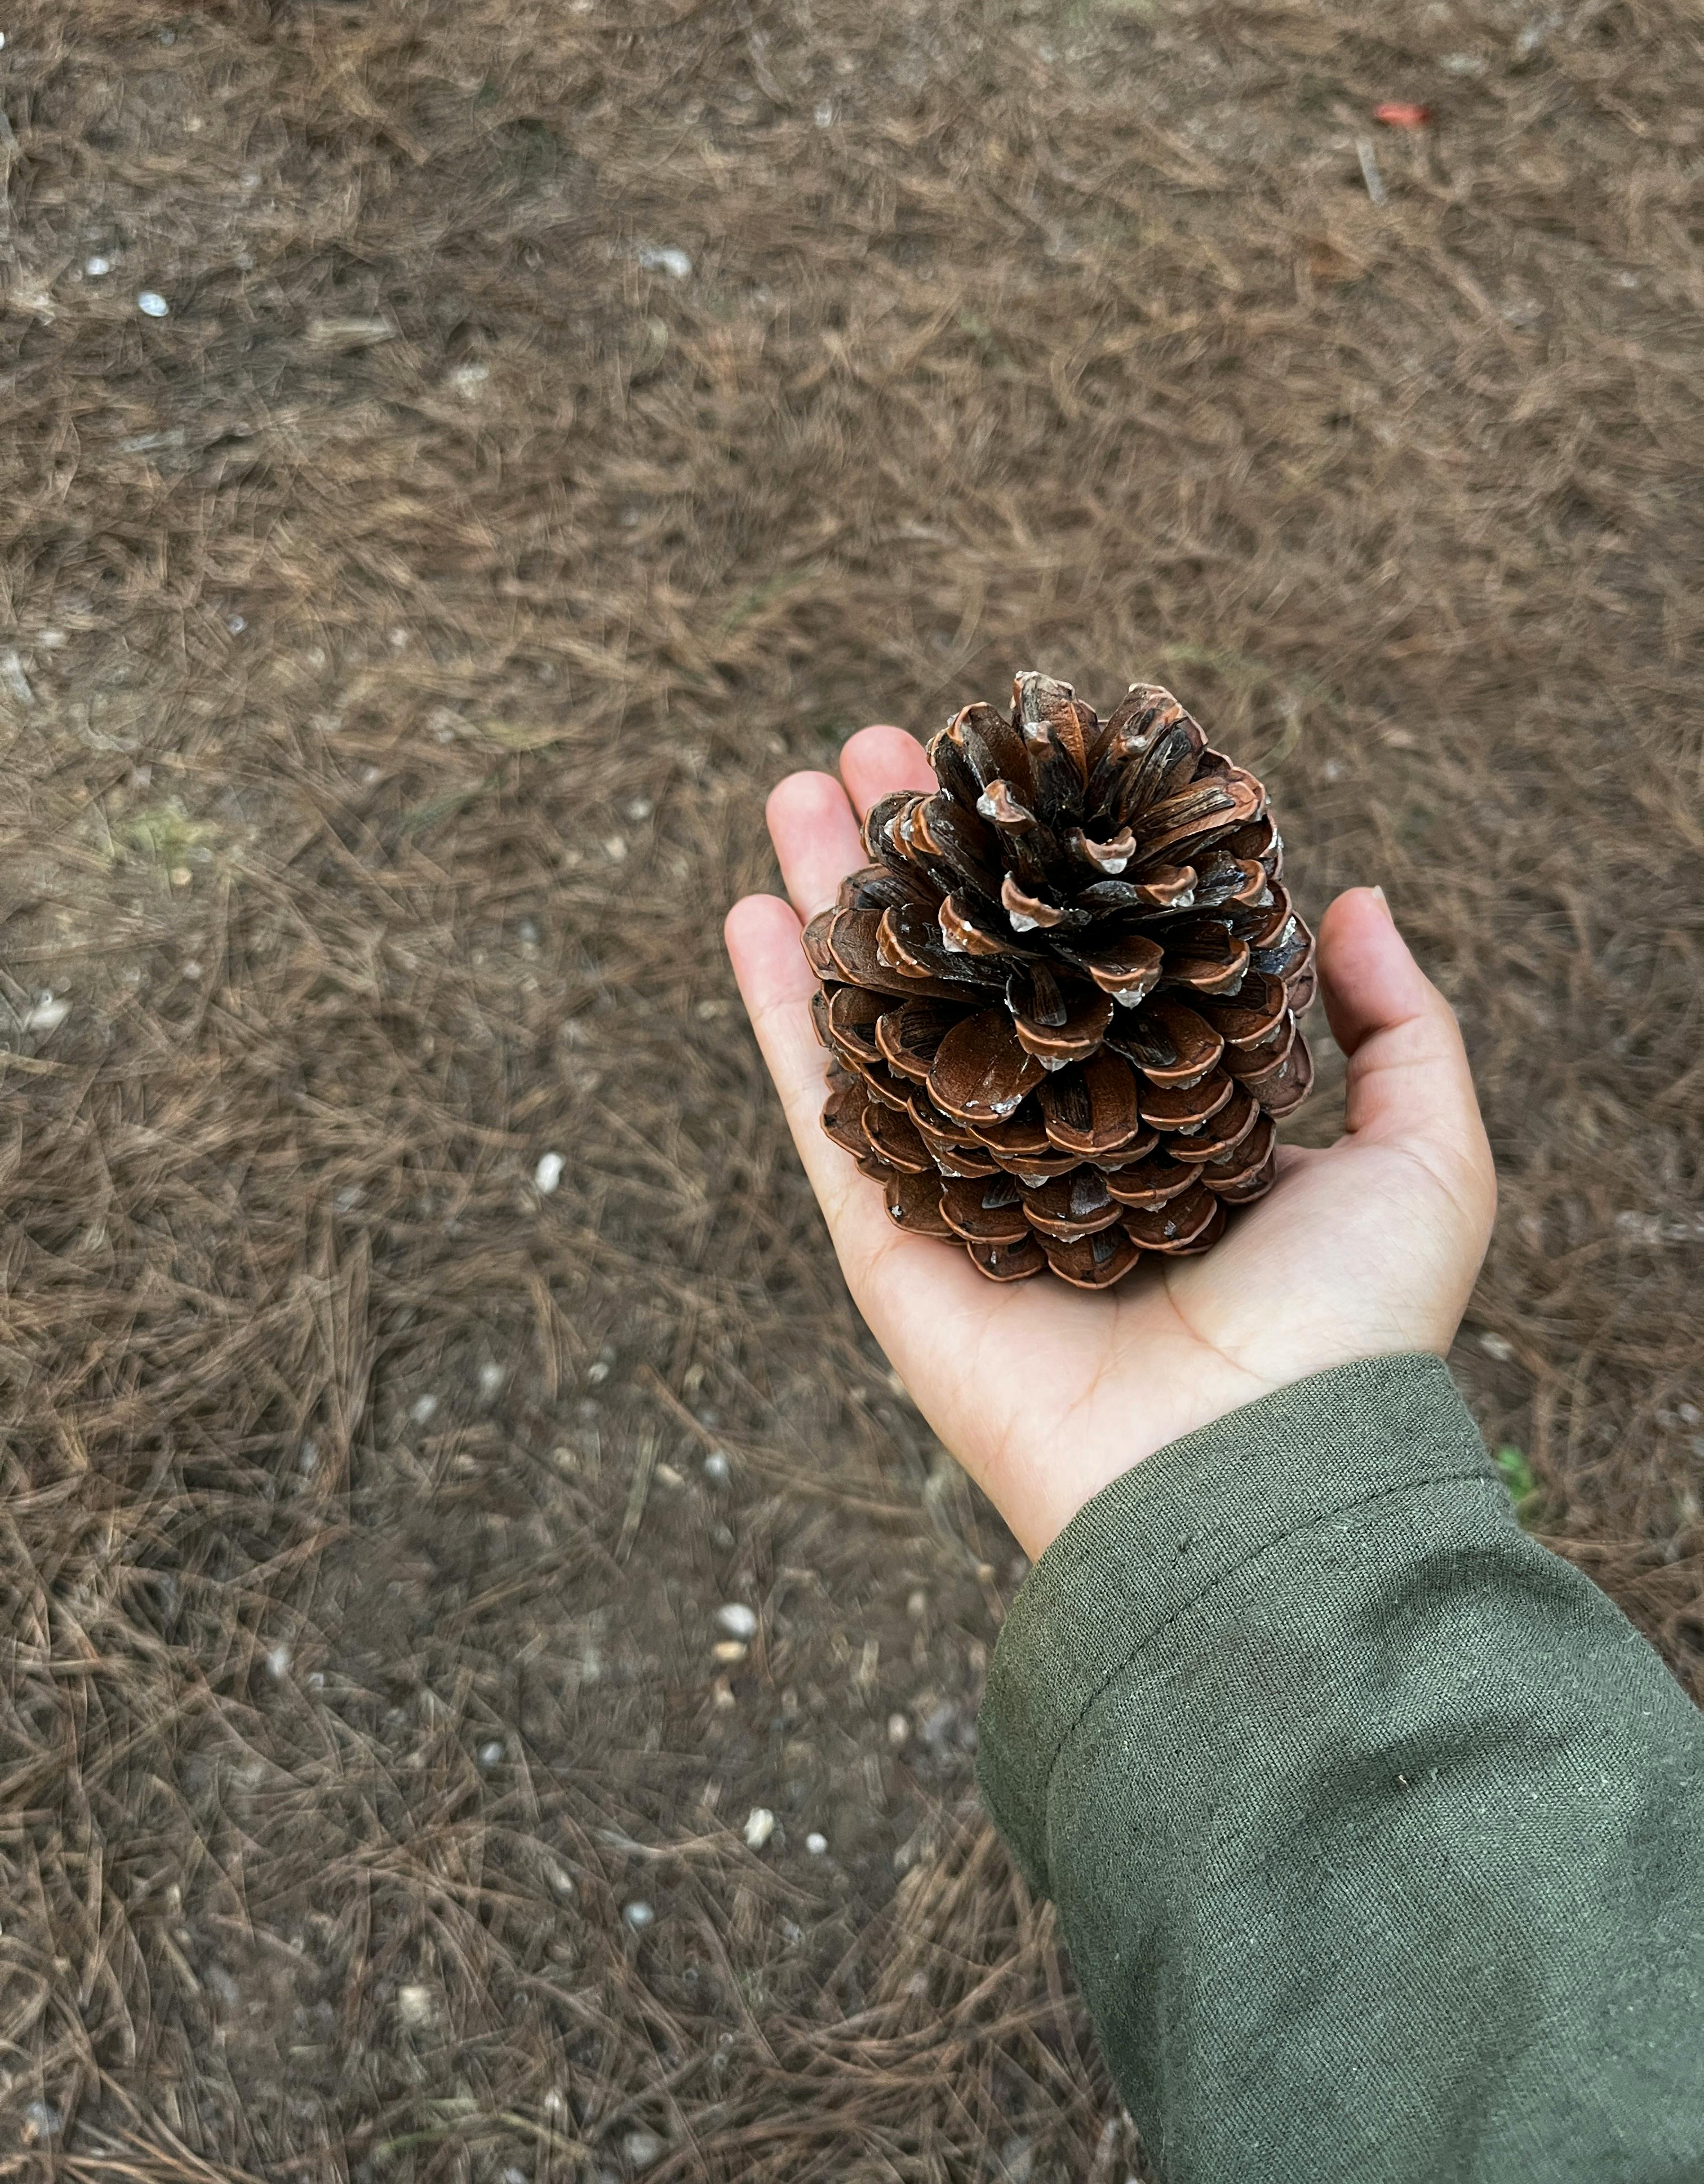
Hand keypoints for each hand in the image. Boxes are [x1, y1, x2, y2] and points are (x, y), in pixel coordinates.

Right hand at [725, 726, 1497, 1557]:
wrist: (1253, 1475)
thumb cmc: (1353, 1326)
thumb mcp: (1428, 1155)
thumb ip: (1402, 1025)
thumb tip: (1353, 898)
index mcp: (1165, 1121)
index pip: (1093, 964)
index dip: (1060, 864)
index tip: (1037, 770)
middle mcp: (1054, 1146)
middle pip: (970, 970)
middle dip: (931, 859)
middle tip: (892, 747)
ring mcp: (963, 1191)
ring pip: (884, 1018)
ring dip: (840, 901)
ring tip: (806, 785)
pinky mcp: (890, 1247)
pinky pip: (822, 1110)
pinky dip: (779, 1011)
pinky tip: (752, 906)